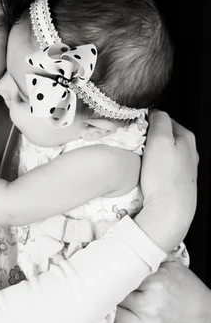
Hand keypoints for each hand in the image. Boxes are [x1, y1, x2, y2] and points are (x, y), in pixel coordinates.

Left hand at [112, 256, 210, 322]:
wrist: (205, 312)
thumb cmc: (187, 287)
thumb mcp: (171, 263)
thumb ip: (149, 254)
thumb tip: (126, 245)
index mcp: (155, 284)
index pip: (121, 278)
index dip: (113, 274)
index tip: (106, 271)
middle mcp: (149, 307)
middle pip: (115, 297)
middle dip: (110, 290)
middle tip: (104, 284)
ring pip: (114, 315)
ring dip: (110, 307)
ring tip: (108, 298)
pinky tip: (113, 316)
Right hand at [135, 110, 197, 251]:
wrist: (170, 211)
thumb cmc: (164, 176)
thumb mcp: (160, 140)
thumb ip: (159, 120)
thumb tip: (155, 112)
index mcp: (186, 136)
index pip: (162, 118)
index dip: (146, 121)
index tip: (133, 128)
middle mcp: (189, 150)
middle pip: (163, 135)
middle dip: (148, 136)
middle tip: (134, 143)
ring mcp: (184, 167)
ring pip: (163, 151)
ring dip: (150, 151)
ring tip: (138, 158)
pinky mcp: (177, 182)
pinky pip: (162, 166)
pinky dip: (153, 165)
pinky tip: (146, 173)